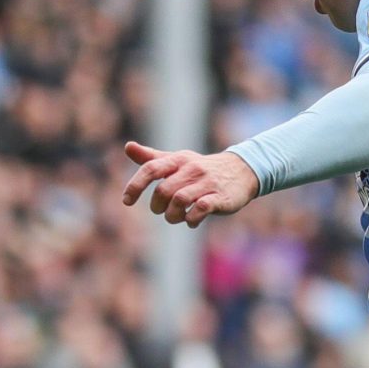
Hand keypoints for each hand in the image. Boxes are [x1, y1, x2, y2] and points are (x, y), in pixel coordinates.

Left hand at [121, 144, 257, 226]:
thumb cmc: (202, 169)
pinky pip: (201, 209)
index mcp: (178, 160)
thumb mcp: (178, 160)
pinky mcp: (221, 197)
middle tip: (162, 211)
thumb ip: (152, 158)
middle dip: (157, 206)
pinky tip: (192, 221)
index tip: (126, 201)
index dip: (135, 185)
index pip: (151, 169)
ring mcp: (207, 183)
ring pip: (180, 201)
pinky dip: (191, 219)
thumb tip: (128, 146)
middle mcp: (192, 169)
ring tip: (177, 217)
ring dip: (172, 215)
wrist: (242, 170)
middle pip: (163, 191)